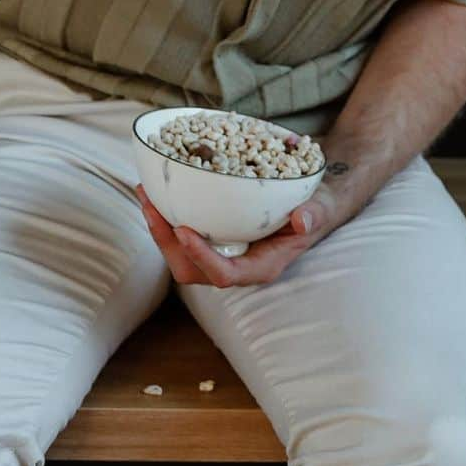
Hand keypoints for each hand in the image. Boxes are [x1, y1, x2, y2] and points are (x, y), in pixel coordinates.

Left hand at [134, 183, 338, 286]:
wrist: (311, 204)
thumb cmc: (315, 208)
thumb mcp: (319, 208)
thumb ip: (313, 215)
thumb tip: (302, 221)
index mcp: (260, 266)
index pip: (224, 275)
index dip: (200, 256)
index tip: (182, 229)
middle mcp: (237, 266)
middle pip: (191, 270)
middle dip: (166, 242)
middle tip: (151, 206)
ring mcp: (222, 254)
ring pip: (180, 256)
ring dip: (159, 229)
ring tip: (145, 194)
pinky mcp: (214, 239)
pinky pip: (183, 237)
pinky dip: (166, 216)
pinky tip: (156, 190)